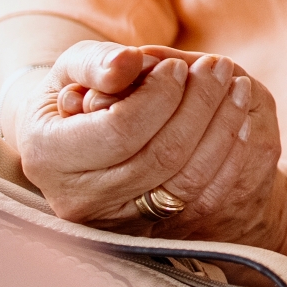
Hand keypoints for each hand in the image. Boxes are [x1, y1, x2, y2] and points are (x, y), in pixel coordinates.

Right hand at [1, 44, 285, 241]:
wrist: (73, 138)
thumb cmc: (74, 93)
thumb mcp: (71, 69)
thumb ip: (97, 62)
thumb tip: (129, 61)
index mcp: (48, 154)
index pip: (120, 129)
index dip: (157, 96)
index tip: (178, 64)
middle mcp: (77, 198)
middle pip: (158, 156)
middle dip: (198, 106)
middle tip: (219, 67)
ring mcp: (113, 218)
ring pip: (184, 180)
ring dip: (221, 129)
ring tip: (235, 86)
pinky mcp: (145, 225)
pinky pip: (198, 197)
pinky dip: (225, 157)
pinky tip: (239, 121)